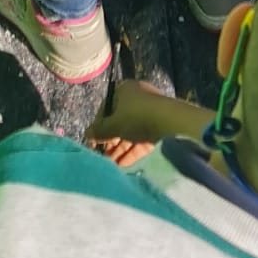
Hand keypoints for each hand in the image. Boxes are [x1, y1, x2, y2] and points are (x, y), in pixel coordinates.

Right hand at [86, 80, 207, 168]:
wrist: (171, 122)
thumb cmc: (137, 117)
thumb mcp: (114, 124)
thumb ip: (100, 130)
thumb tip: (87, 134)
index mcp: (124, 91)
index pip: (106, 108)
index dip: (99, 125)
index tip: (94, 142)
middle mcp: (136, 99)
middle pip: (118, 122)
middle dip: (110, 142)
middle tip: (102, 157)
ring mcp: (148, 114)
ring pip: (129, 133)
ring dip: (119, 150)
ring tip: (110, 166)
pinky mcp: (158, 129)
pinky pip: (140, 140)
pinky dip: (131, 152)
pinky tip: (122, 166)